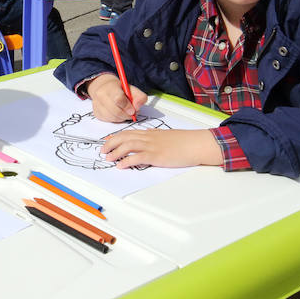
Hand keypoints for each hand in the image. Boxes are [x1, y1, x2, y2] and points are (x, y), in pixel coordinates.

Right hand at [86, 73, 147, 121]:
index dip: (127, 107)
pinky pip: (109, 120)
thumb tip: (137, 107)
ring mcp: (97, 105)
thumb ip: (139, 97)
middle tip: (132, 113)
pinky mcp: (97, 113)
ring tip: (125, 112)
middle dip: (127, 114)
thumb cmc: (119, 89)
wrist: (103, 87)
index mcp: (110, 87)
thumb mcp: (131, 89)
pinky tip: (118, 113)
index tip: (133, 110)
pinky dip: (116, 119)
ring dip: (122, 117)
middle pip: (116, 111)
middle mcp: (100, 95)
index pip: (118, 99)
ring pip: (113, 118)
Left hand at [101, 128, 222, 168]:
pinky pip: (137, 158)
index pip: (128, 132)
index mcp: (151, 133)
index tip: (106, 141)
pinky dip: (126, 161)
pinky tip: (121, 166)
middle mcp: (149, 137)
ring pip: (128, 146)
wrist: (196, 143)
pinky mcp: (156, 156)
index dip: (115, 137)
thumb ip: (155, 137)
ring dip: (115, 152)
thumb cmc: (185, 141)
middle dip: (111, 144)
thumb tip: (147, 139)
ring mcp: (152, 146)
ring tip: (108, 159)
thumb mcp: (167, 136)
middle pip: (124, 137)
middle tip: (103, 151)